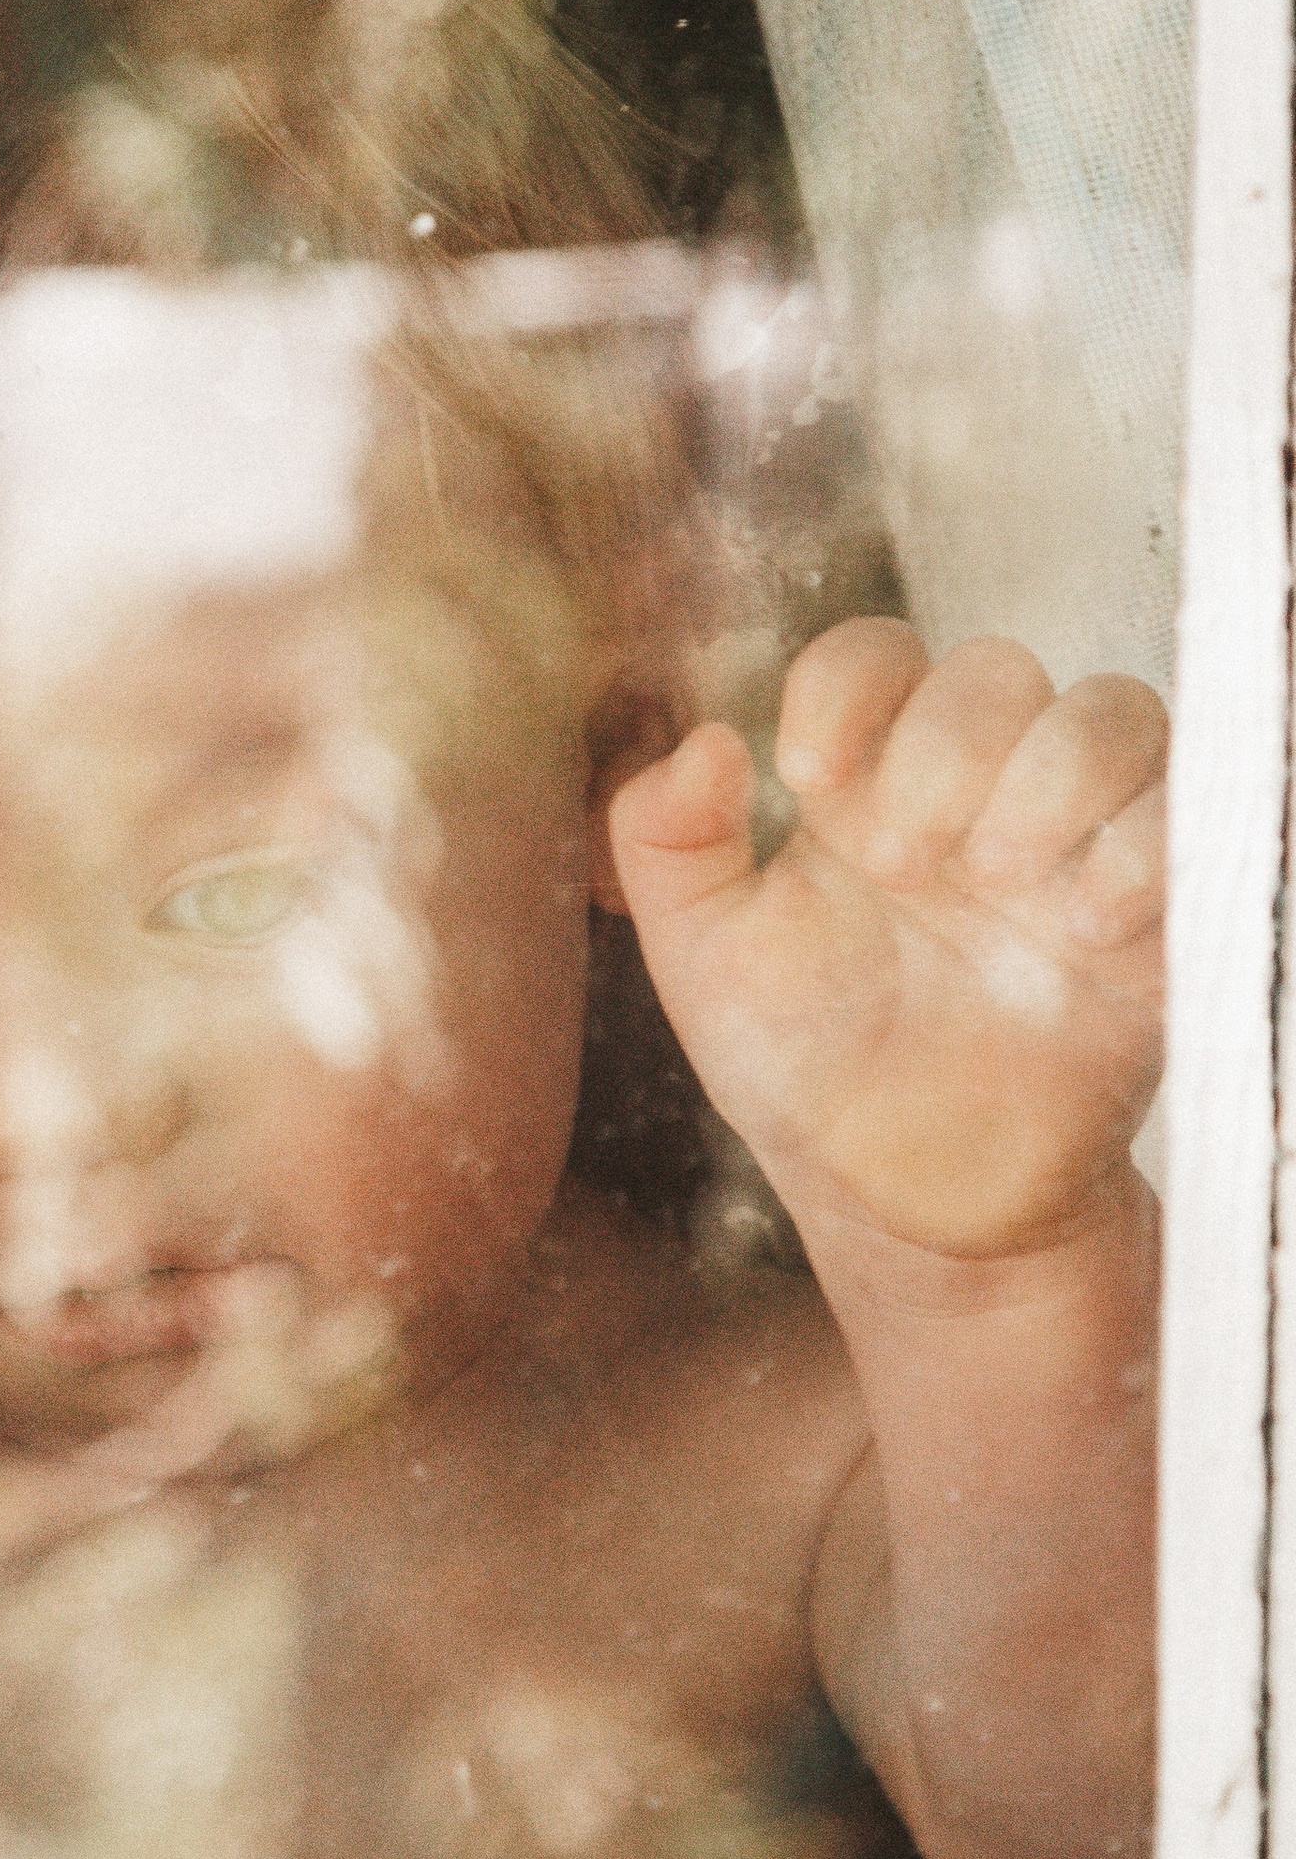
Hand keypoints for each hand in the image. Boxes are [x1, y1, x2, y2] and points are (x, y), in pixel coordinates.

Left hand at [609, 620, 1164, 1266]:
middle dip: (948, 742)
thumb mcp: (702, 960)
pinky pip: (1195, 822)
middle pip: (998, 670)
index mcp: (867, 780)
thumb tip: (700, 742)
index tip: (804, 771)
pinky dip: (1150, 845)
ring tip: (999, 874)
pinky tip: (1086, 922)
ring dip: (1058, 772)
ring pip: (1114, 716)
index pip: (876, 658)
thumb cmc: (806, 1068)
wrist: (907, 1200)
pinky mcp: (1158, 915)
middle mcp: (978, 790)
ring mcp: (1074, 844)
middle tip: (897, 860)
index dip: (847, 684)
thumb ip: (664, 843)